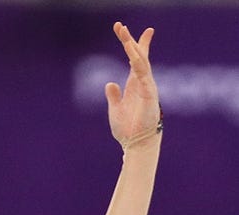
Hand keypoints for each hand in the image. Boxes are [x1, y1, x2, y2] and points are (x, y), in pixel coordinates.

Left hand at [105, 22, 159, 146]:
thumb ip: (113, 96)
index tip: (126, 30)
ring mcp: (147, 87)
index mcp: (134, 85)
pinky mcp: (149, 95)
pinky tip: (132, 55)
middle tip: (119, 26)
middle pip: (138, 56)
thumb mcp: (115, 110)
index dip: (132, 44)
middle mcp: (142, 82)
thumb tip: (109, 83)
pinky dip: (138, 65)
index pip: (135, 59)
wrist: (136, 144)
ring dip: (132, 48)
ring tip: (123, 36)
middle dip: (129, 40)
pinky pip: (144, 76)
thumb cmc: (127, 130)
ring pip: (141, 62)